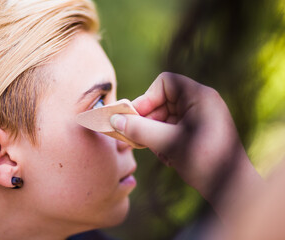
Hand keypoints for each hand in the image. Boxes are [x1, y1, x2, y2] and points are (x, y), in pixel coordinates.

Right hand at [110, 72, 262, 220]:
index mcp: (199, 96)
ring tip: (160, 153)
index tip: (134, 118)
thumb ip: (140, 129)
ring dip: (155, 135)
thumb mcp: (168, 143)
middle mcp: (200, 103)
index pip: (165, 83)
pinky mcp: (198, 131)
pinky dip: (165, 141)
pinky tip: (169, 158)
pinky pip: (172, 129)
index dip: (146, 98)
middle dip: (148, 122)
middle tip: (137, 139)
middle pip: (162, 102)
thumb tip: (115, 120)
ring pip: (164, 117)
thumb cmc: (206, 161)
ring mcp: (200, 117)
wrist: (233, 188)